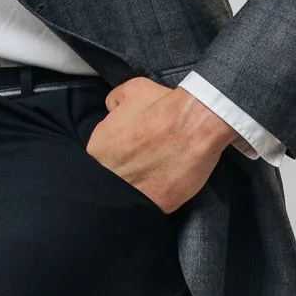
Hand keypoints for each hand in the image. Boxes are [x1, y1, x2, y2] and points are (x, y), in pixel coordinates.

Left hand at [84, 76, 244, 213]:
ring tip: (156, 173)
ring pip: (128, 193)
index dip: (117, 155)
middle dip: (125, 171)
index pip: (100, 157)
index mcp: (98, 149)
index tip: (132, 151)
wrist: (197, 124)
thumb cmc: (164, 105)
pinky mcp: (156, 205)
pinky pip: (151, 204)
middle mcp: (109, 174)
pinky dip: (158, 196)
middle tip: (145, 162)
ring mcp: (131, 192)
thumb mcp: (132, 89)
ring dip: (140, 185)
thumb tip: (111, 110)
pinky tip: (168, 182)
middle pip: (111, 177)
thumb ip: (114, 101)